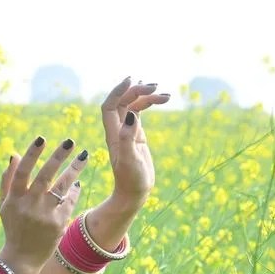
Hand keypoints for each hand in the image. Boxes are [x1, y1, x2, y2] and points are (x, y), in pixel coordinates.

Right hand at [0, 136, 87, 273]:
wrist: (23, 257)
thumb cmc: (13, 226)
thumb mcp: (4, 205)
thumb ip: (7, 180)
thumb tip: (14, 154)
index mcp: (13, 199)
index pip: (22, 172)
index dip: (31, 155)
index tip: (41, 139)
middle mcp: (29, 205)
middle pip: (45, 176)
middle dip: (58, 157)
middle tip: (70, 141)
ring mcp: (44, 215)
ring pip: (62, 186)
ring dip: (74, 169)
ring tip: (84, 156)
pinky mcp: (58, 223)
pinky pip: (69, 201)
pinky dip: (74, 190)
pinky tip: (77, 181)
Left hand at [101, 77, 168, 202]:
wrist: (134, 193)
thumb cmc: (131, 180)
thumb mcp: (130, 160)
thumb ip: (128, 137)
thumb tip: (131, 114)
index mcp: (113, 134)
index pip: (109, 106)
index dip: (117, 91)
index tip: (132, 80)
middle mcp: (118, 130)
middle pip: (122, 102)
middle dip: (136, 91)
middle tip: (155, 87)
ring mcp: (127, 132)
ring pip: (133, 106)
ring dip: (146, 96)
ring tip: (165, 95)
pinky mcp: (137, 135)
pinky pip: (139, 113)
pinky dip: (149, 104)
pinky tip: (162, 99)